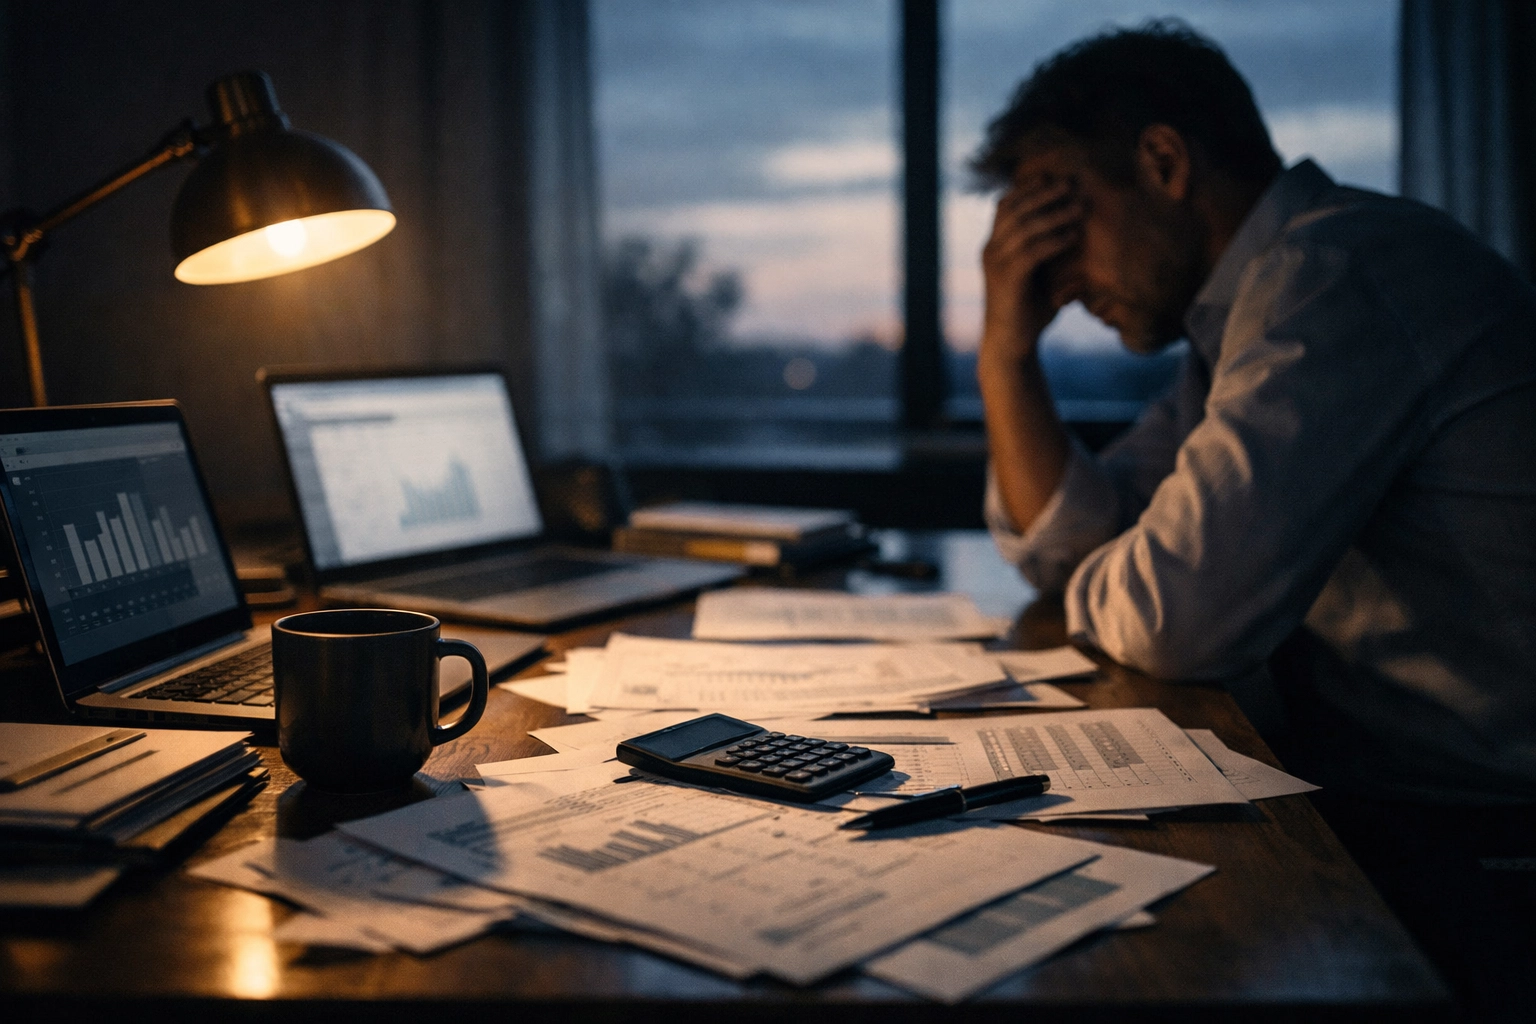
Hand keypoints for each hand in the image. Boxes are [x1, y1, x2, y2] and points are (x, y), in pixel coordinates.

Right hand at [979, 179, 1082, 367]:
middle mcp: (991, 250)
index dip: (1028, 188)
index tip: (1054, 176)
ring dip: (1054, 214)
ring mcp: (996, 264)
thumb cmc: (1029, 312)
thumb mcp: (1040, 275)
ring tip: (1079, 207)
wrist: (1011, 346)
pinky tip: (1073, 236)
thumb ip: (1049, 252)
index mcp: (995, 246)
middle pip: (1014, 209)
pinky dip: (1054, 241)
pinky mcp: (1007, 280)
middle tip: (1071, 184)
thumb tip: (1078, 229)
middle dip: (1043, 193)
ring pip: (1024, 228)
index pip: (1005, 206)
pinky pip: (1032, 252)